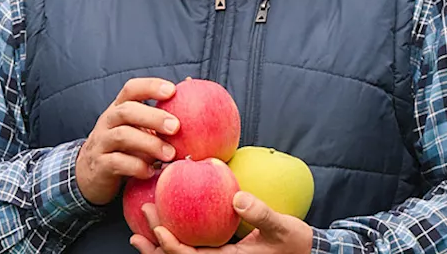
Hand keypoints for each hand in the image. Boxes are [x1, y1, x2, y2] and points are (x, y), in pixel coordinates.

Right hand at [75, 78, 179, 204]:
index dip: (151, 86)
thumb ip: (157, 120)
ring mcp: (101, 143)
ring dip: (149, 144)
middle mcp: (108, 122)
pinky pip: (117, 163)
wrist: (90, 176)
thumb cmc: (124, 148)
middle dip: (153, 117)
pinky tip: (151, 172)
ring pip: (122, 136)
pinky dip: (137, 167)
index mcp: (119, 109)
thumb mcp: (137, 130)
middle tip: (176, 126)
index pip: (131, 89)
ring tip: (170, 154)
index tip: (173, 90)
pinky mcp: (100, 165)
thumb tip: (190, 96)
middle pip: (127, 111)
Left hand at [129, 191, 313, 253]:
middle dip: (156, 247)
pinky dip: (175, 241)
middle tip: (140, 225)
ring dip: (160, 247)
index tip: (158, 231)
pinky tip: (165, 226)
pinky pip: (193, 249)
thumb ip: (260, 214)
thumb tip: (237, 198)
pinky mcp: (222, 253)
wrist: (306, 253)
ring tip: (139, 234)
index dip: (172, 248)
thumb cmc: (295, 242)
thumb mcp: (281, 227)